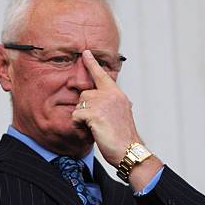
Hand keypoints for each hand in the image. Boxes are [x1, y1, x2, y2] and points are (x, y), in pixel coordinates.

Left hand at [71, 50, 138, 166]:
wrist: (129, 151)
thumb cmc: (123, 139)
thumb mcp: (118, 115)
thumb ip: (108, 105)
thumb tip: (92, 103)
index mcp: (117, 95)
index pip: (102, 75)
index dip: (92, 64)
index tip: (85, 53)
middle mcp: (111, 95)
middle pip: (84, 94)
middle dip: (85, 111)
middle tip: (97, 125)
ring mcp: (103, 103)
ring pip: (79, 105)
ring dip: (82, 120)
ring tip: (96, 130)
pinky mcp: (94, 113)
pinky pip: (75, 116)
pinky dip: (79, 127)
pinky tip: (91, 134)